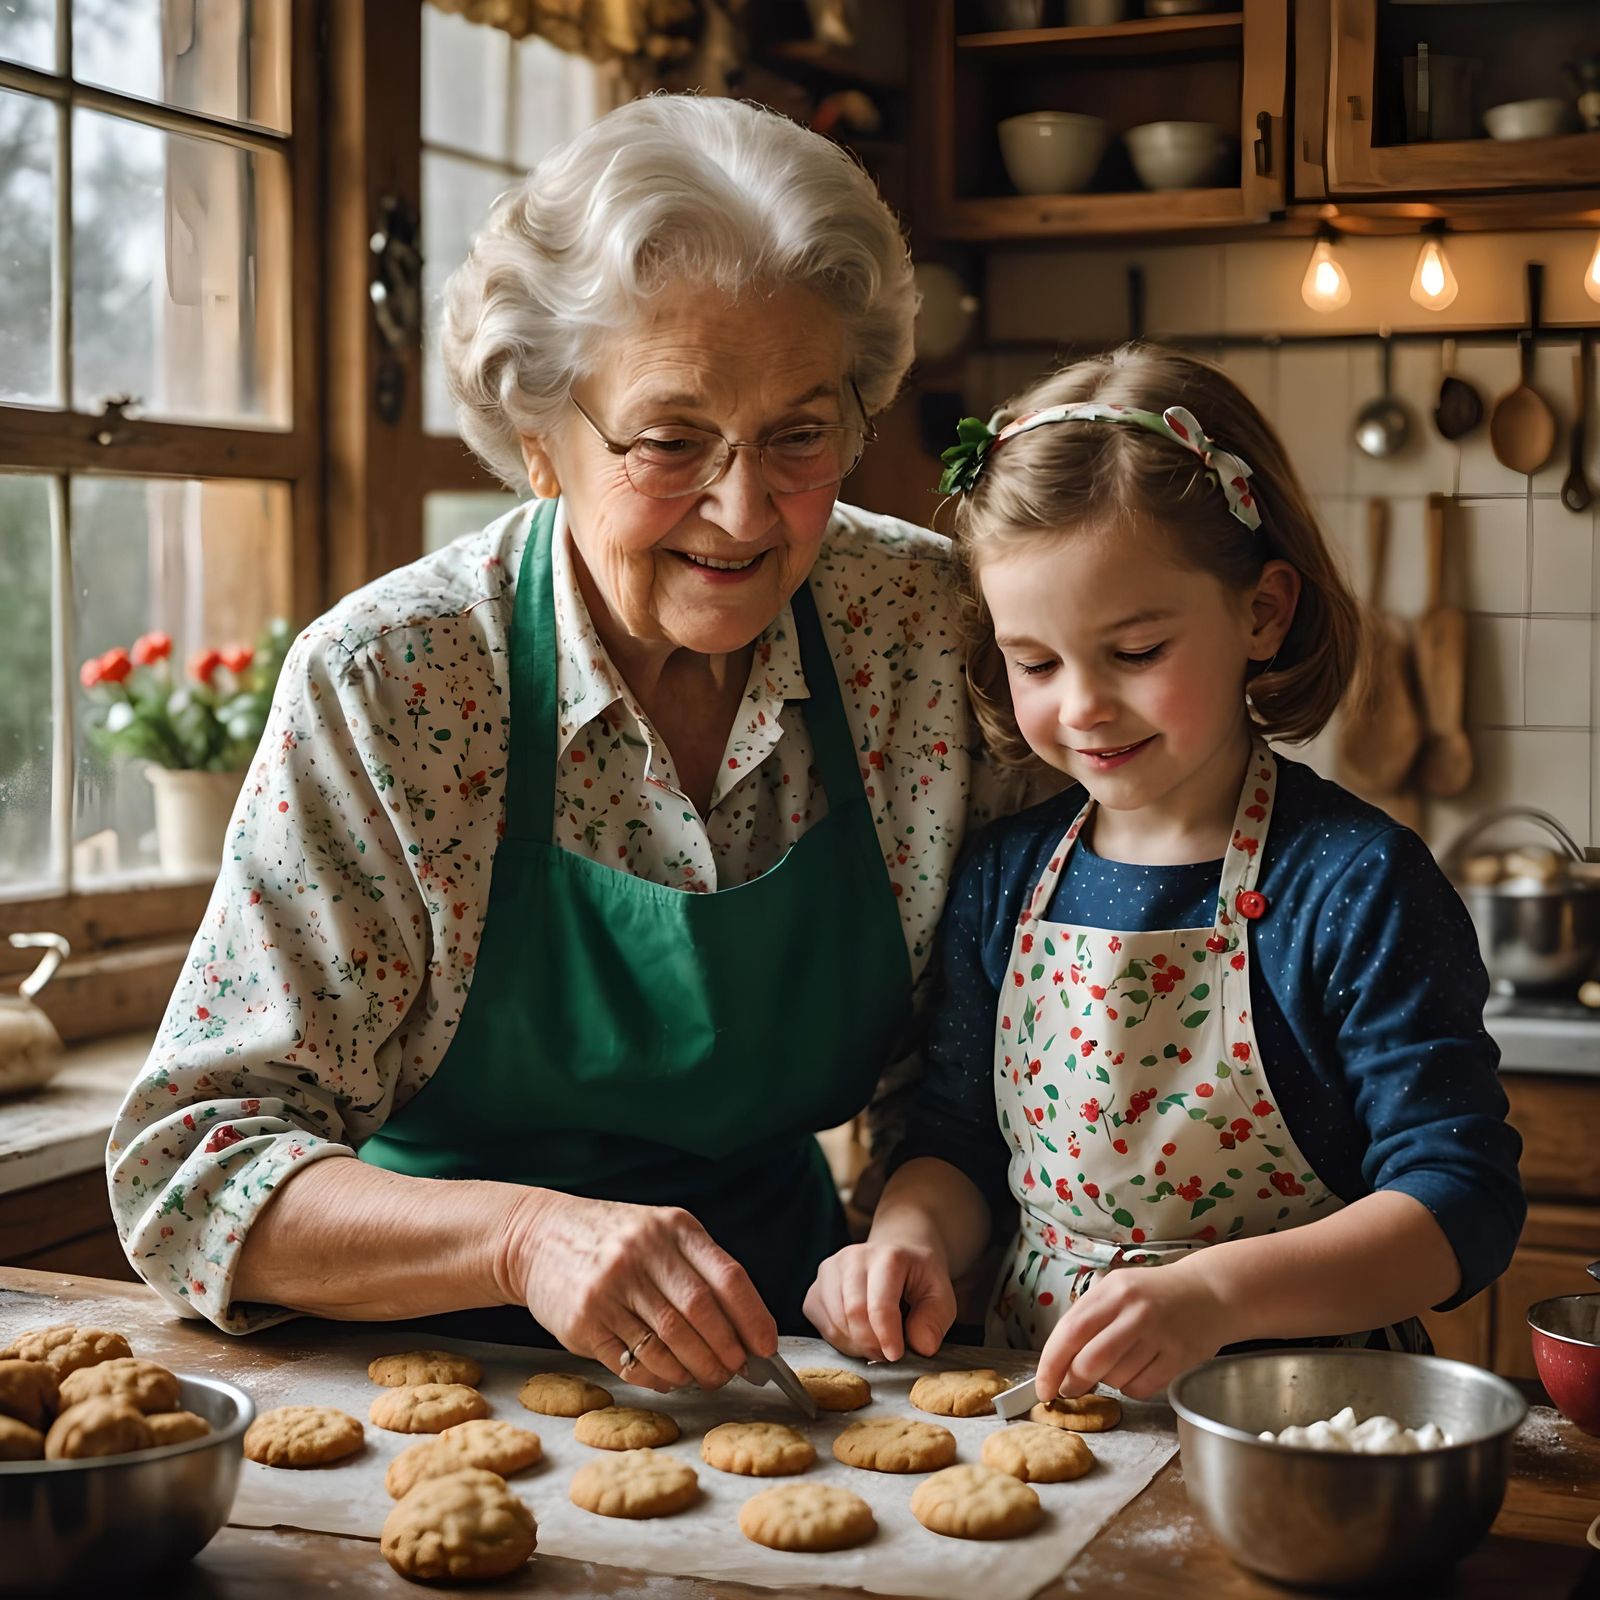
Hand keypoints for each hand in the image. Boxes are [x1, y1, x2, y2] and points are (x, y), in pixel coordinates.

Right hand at [498, 1191, 776, 1392]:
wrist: (538, 1236)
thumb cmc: (614, 1241)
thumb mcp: (659, 1232)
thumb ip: (699, 1269)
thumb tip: (744, 1329)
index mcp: (674, 1227)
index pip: (728, 1278)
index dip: (753, 1318)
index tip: (766, 1347)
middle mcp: (643, 1252)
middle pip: (701, 1315)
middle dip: (725, 1352)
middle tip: (735, 1371)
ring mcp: (611, 1287)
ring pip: (669, 1343)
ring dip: (695, 1370)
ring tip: (706, 1379)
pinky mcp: (584, 1321)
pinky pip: (632, 1362)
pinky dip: (659, 1378)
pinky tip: (670, 1379)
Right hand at [803, 1240, 955, 1362]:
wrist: (899, 1254)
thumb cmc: (919, 1278)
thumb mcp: (941, 1295)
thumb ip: (935, 1320)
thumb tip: (921, 1346)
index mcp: (888, 1256)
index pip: (879, 1304)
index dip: (887, 1336)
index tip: (896, 1355)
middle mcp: (853, 1257)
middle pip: (852, 1314)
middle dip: (871, 1344)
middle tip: (888, 1355)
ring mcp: (830, 1271)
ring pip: (835, 1323)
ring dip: (857, 1345)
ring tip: (876, 1344)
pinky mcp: (816, 1288)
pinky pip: (821, 1325)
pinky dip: (840, 1341)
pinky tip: (858, 1336)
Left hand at [1035, 1258, 1231, 1402]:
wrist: (1210, 1292)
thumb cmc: (1154, 1294)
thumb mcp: (1117, 1290)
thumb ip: (1088, 1319)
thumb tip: (1059, 1364)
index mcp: (1112, 1290)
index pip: (1069, 1332)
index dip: (1050, 1364)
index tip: (1042, 1387)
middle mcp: (1134, 1311)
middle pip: (1089, 1361)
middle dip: (1073, 1382)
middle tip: (1070, 1388)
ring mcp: (1159, 1334)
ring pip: (1115, 1378)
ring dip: (1107, 1382)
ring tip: (1119, 1363)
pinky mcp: (1179, 1357)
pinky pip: (1141, 1388)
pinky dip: (1132, 1388)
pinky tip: (1139, 1370)